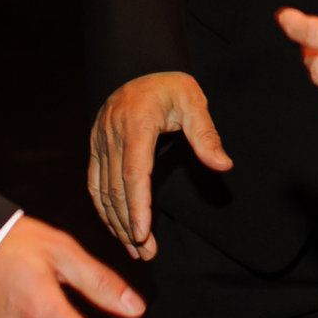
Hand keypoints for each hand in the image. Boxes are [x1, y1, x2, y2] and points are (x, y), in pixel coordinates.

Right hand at [87, 72, 230, 260]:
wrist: (138, 64)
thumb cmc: (170, 85)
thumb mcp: (194, 101)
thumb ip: (206, 134)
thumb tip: (224, 165)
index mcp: (136, 123)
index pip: (135, 172)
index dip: (137, 206)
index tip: (143, 234)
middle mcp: (112, 133)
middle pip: (117, 188)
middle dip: (128, 224)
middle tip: (144, 253)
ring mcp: (99, 140)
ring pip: (101, 189)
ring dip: (115, 222)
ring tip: (133, 249)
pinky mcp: (94, 146)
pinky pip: (94, 182)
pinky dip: (102, 208)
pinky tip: (114, 227)